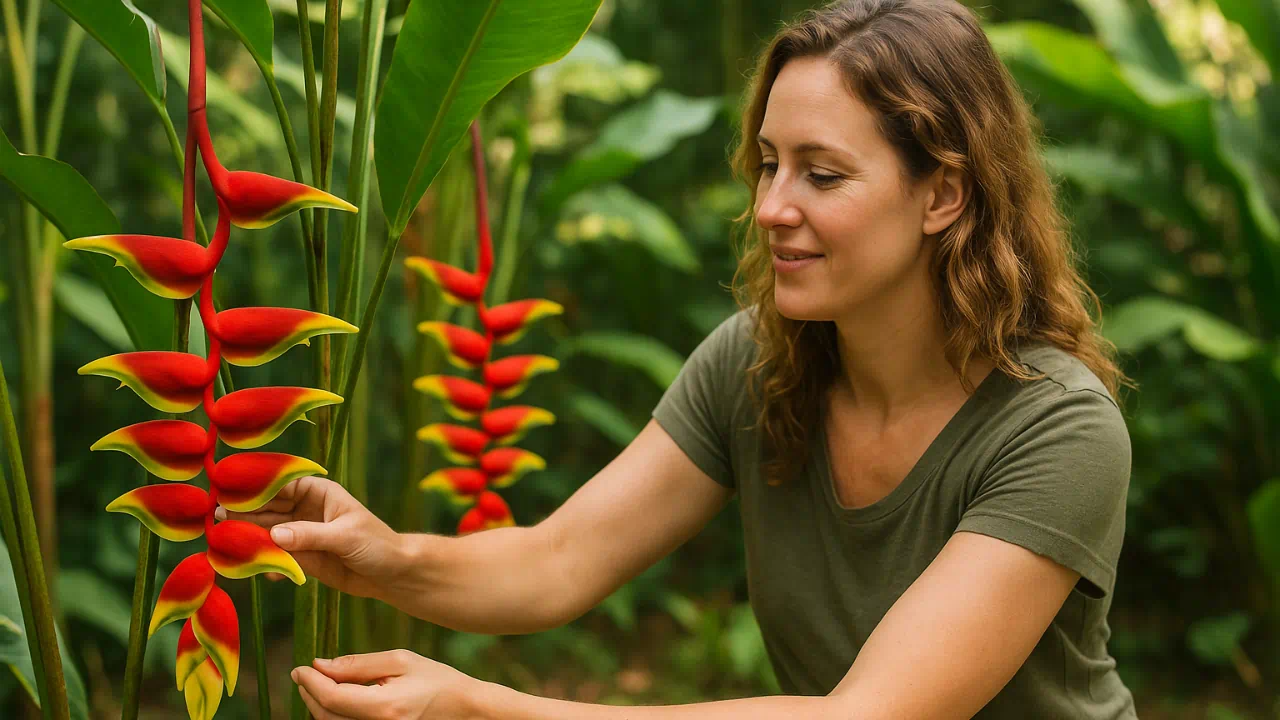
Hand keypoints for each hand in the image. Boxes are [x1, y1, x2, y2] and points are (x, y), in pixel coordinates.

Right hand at [216, 476, 402, 598]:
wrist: (393, 575)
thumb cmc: (378, 545)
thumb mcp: (345, 537)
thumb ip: (310, 536)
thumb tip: (273, 536)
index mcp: (318, 491)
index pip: (280, 484)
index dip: (255, 488)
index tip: (228, 493)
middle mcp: (305, 509)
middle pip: (267, 509)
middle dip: (243, 515)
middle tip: (215, 521)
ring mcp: (301, 533)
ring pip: (267, 534)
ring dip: (248, 540)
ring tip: (225, 546)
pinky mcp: (301, 557)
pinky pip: (275, 557)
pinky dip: (265, 563)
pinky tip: (256, 570)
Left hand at [292, 650, 480, 719]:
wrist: (463, 708)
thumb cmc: (436, 680)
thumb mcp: (400, 661)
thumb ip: (359, 664)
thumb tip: (322, 665)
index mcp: (384, 706)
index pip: (332, 697)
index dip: (311, 682)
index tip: (299, 667)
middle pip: (326, 715)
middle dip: (309, 693)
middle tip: (303, 674)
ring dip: (318, 705)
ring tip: (316, 684)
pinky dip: (333, 715)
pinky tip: (334, 699)